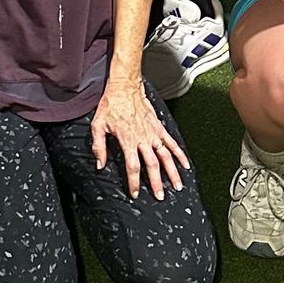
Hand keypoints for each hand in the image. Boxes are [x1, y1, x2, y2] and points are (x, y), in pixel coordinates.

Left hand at [90, 76, 187, 199]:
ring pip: (165, 156)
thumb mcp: (98, 125)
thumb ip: (98, 146)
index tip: (135, 193)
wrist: (125, 87)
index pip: (133, 166)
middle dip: (157, 182)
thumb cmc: (111, 105)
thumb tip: (100, 164)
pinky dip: (179, 154)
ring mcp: (153, 133)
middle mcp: (143, 139)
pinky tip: (185, 164)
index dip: (134, 182)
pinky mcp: (159, 127)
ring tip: (177, 186)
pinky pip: (171, 142)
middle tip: (160, 196)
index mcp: (128, 140)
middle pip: (152, 165)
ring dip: (172, 172)